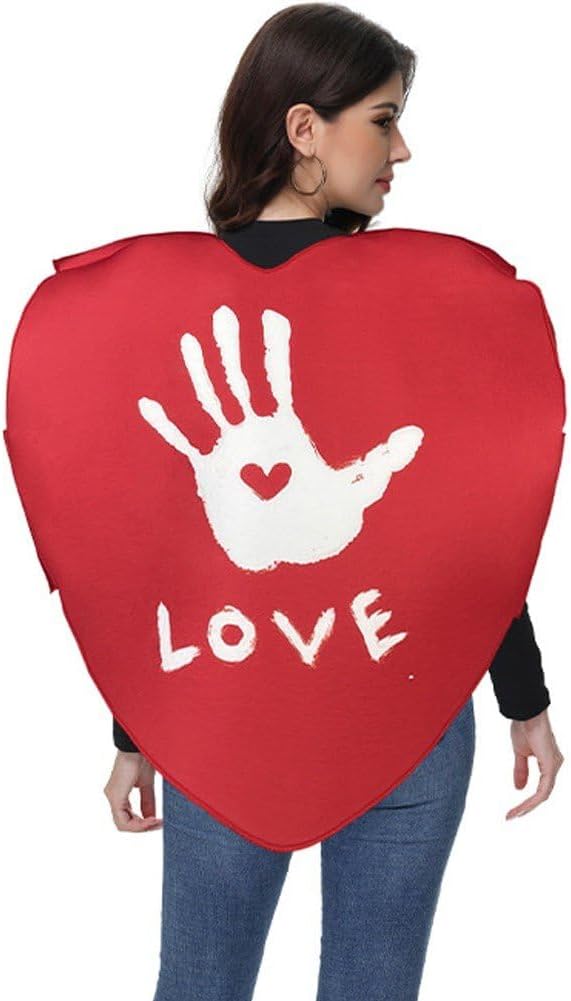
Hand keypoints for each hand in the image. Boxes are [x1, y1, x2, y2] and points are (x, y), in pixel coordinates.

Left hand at [103, 751, 162, 831]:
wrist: (141, 745)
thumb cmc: (143, 758)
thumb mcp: (147, 785)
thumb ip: (148, 801)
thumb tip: (152, 817)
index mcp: (119, 793)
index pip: (127, 817)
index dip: (143, 823)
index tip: (159, 821)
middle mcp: (113, 796)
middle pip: (125, 823)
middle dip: (143, 827)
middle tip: (160, 824)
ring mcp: (112, 797)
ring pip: (123, 824)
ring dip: (141, 827)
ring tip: (157, 822)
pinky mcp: (115, 797)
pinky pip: (123, 821)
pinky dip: (138, 824)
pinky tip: (151, 820)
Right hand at [137, 305, 423, 570]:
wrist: (288, 550)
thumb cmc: (321, 520)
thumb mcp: (357, 491)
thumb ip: (384, 462)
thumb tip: (416, 435)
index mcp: (285, 430)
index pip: (279, 380)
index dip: (275, 349)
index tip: (272, 315)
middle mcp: (254, 432)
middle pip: (239, 380)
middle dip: (231, 348)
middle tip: (223, 313)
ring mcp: (229, 449)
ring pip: (210, 402)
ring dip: (199, 373)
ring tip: (188, 342)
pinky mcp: (209, 473)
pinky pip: (183, 443)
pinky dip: (166, 425)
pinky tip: (149, 403)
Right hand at [506, 708, 563, 819]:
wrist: (525, 713)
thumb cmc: (524, 726)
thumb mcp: (520, 753)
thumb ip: (521, 770)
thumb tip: (518, 788)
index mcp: (549, 762)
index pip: (541, 788)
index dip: (527, 800)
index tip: (512, 810)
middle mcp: (555, 766)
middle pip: (543, 794)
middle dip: (526, 807)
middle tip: (511, 816)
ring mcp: (555, 766)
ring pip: (543, 795)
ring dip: (528, 807)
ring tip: (513, 815)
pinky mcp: (551, 766)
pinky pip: (543, 790)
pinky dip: (531, 801)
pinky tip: (521, 807)